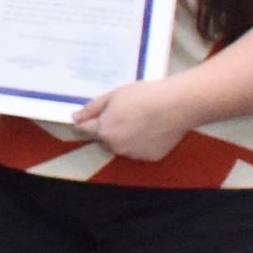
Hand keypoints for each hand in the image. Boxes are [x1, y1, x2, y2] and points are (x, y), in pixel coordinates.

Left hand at [64, 78, 193, 163]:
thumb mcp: (113, 95)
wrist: (177, 105)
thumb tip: (76, 118)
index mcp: (104, 131)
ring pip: (121, 146)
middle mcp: (116, 146)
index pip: (84, 130)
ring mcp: (134, 154)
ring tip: (140, 119)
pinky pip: (139, 150)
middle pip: (103, 139)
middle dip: (108, 129)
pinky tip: (151, 128)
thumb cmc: (146, 96)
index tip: (91, 117)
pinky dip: (141, 142)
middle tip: (123, 113)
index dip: (86, 122)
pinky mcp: (150, 157)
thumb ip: (92, 109)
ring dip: (125, 137)